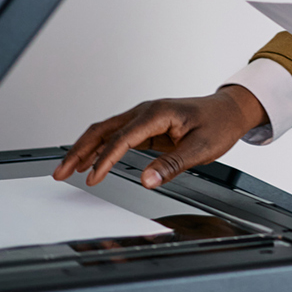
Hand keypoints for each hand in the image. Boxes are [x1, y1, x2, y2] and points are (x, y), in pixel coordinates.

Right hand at [52, 85, 266, 189]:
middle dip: (79, 151)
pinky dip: (98, 149)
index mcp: (157, 113)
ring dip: (84, 150)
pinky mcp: (144, 126)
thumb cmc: (219, 124)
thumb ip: (172, 165)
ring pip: (105, 131)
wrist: (230, 110)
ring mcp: (142, 117)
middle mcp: (145, 112)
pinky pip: (115, 136)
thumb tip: (147, 180)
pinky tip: (88, 162)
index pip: (122, 138)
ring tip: (66, 170)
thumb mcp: (201, 148)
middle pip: (102, 130)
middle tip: (61, 172)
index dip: (105, 159)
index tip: (93, 178)